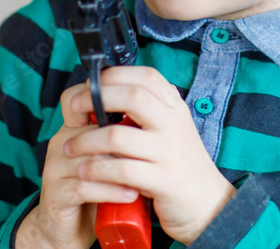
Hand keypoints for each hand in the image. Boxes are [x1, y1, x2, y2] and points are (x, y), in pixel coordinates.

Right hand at [15, 81, 140, 248]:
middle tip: (150, 149)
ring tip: (145, 173)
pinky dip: (111, 191)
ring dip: (122, 168)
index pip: (75, 99)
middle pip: (94, 131)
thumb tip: (155, 110)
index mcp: (73, 129)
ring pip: (91, 159)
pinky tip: (131, 195)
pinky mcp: (56, 195)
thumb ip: (120, 134)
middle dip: (124, 142)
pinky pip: (84, 187)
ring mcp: (55, 169)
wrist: (69, 228)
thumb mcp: (108, 157)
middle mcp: (60, 144)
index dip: (98, 97)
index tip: (134, 110)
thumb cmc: (96, 186)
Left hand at [63, 66, 236, 244]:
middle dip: (96, 98)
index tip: (90, 84)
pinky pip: (122, 170)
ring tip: (71, 146)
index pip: (146, 76)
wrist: (209, 204)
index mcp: (175, 107)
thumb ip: (149, 110)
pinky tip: (84, 171)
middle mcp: (175, 124)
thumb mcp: (171, 129)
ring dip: (86, 140)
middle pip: (132, 97)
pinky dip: (97, 169)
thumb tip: (106, 92)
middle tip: (74, 107)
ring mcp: (170, 151)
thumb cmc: (180, 164)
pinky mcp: (163, 180)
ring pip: (118, 136)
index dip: (114, 75)